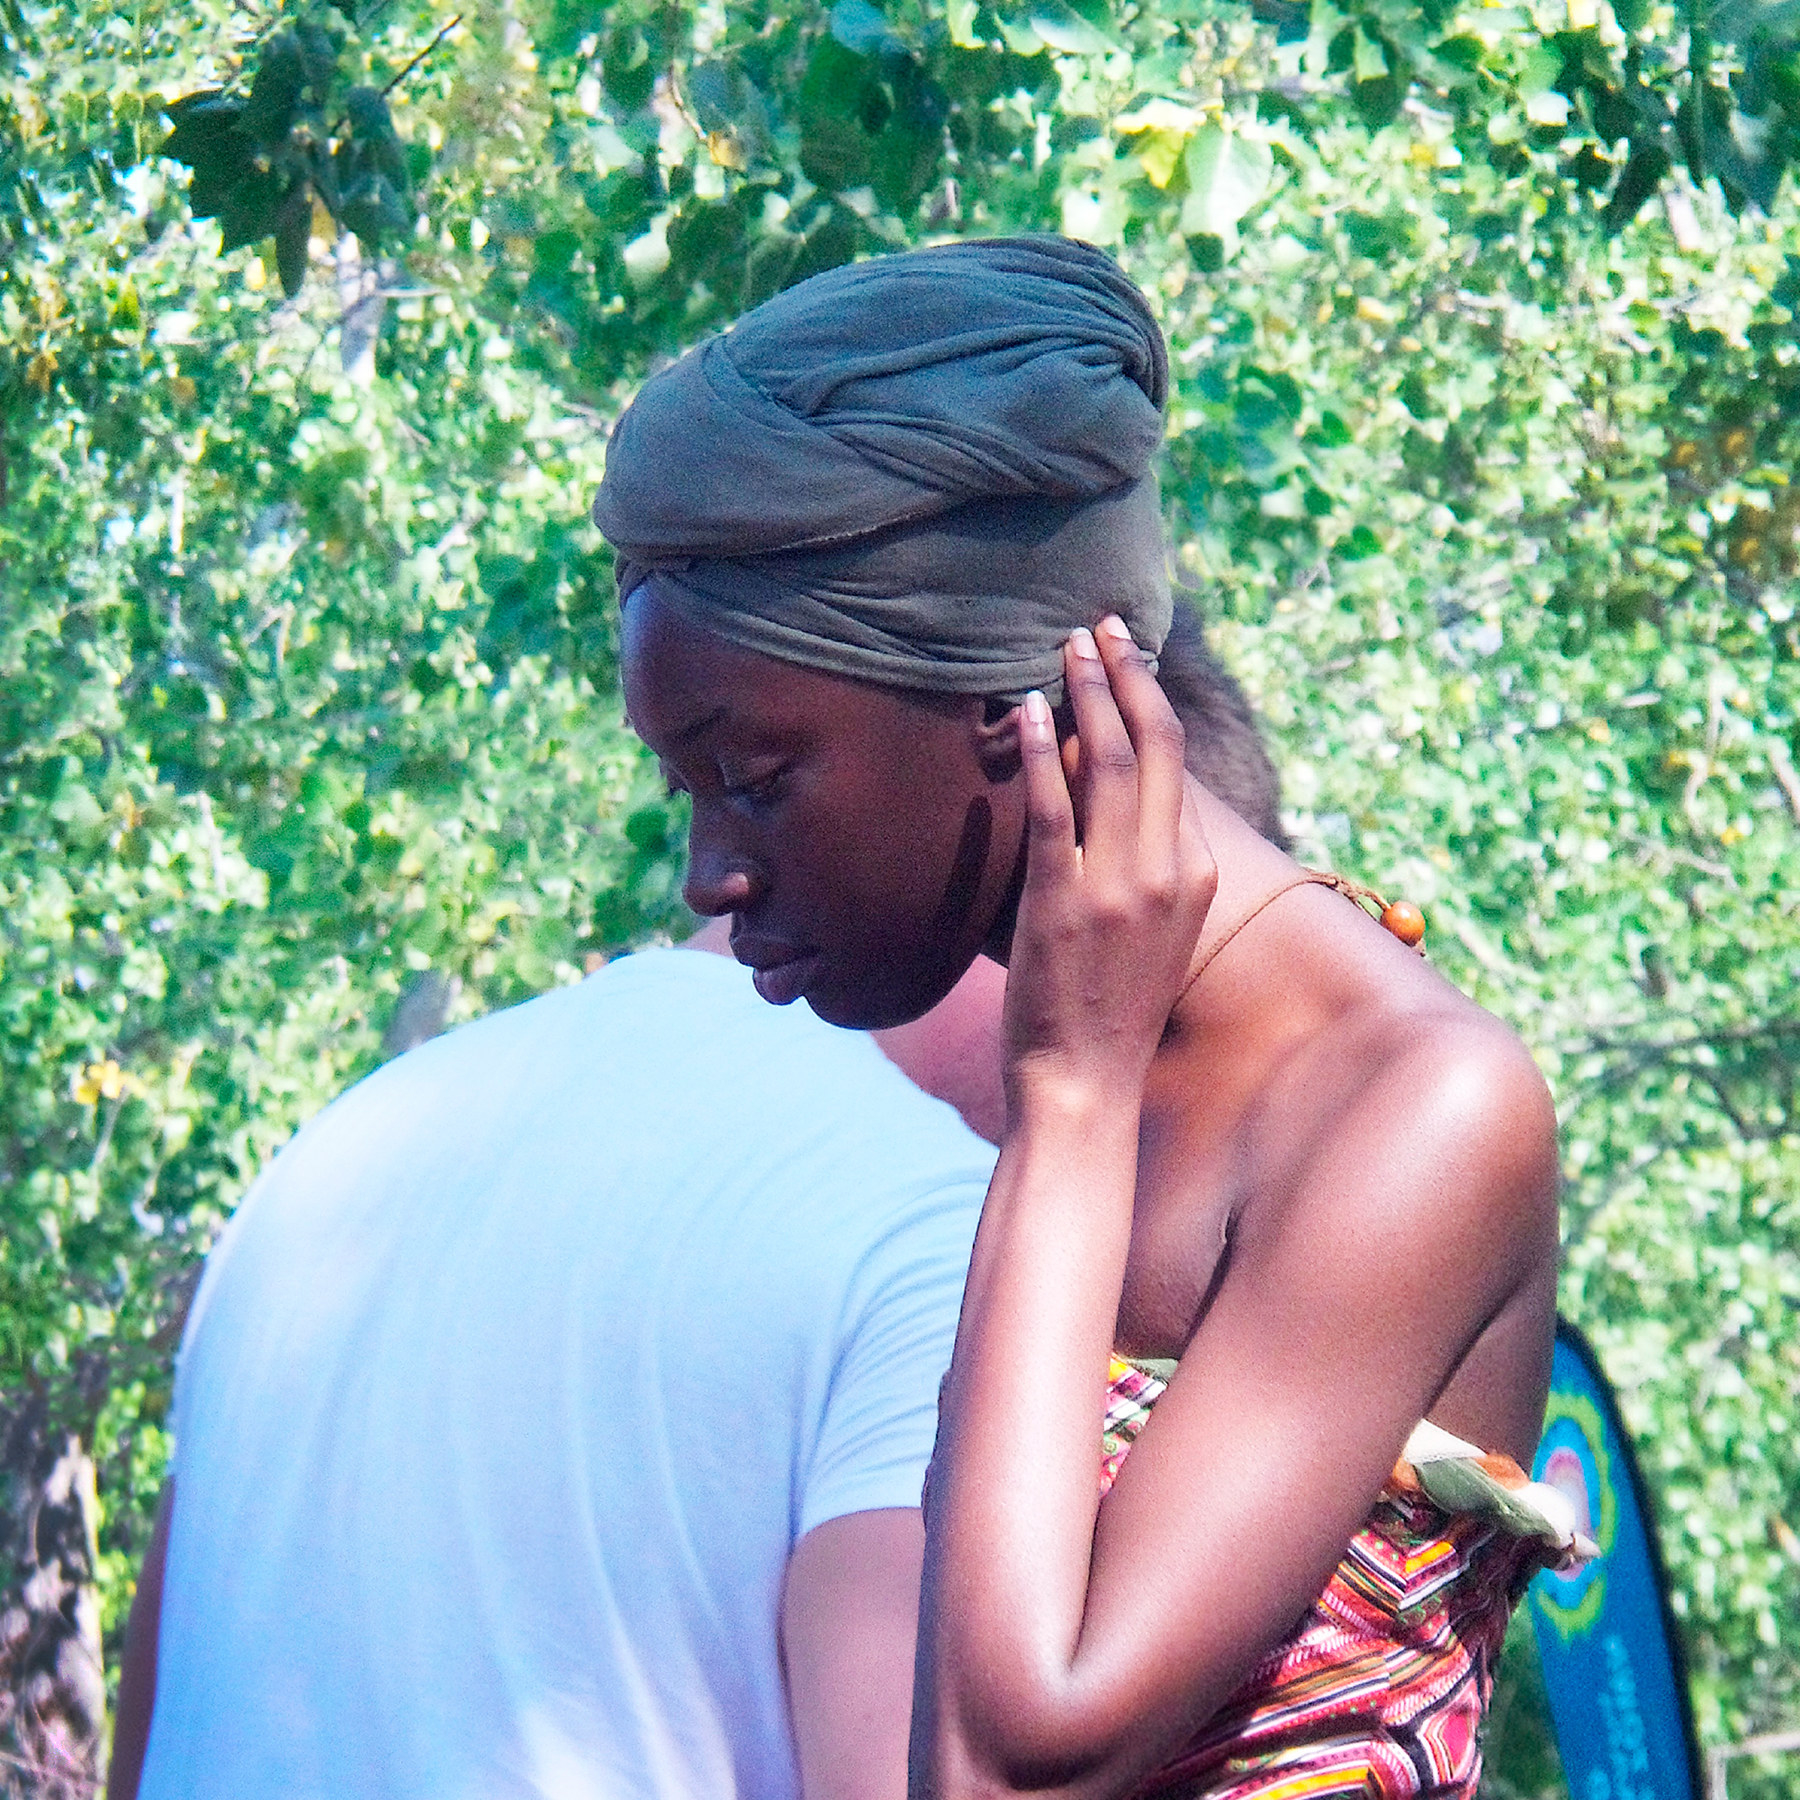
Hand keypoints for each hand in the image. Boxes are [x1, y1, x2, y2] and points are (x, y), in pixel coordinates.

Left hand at [1002, 617, 1215, 1116]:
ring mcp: (1118, 888)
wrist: (1084, 1084)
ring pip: (1114, 763)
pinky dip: (1046, 752)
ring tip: (1067, 645)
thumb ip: (1145, 871)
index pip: (1179, 769)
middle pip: (1158, 747)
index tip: (1125, 661)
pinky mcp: (1062, 904)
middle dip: (1129, 675)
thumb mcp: (1152, 936)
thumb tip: (1110, 806)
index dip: (1150, 704)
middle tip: (1102, 626)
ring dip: (1090, 693)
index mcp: (1196, 877)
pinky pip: (1055, 811)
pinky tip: (1032, 710)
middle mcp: (1168, 873)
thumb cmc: (1108, 1013)